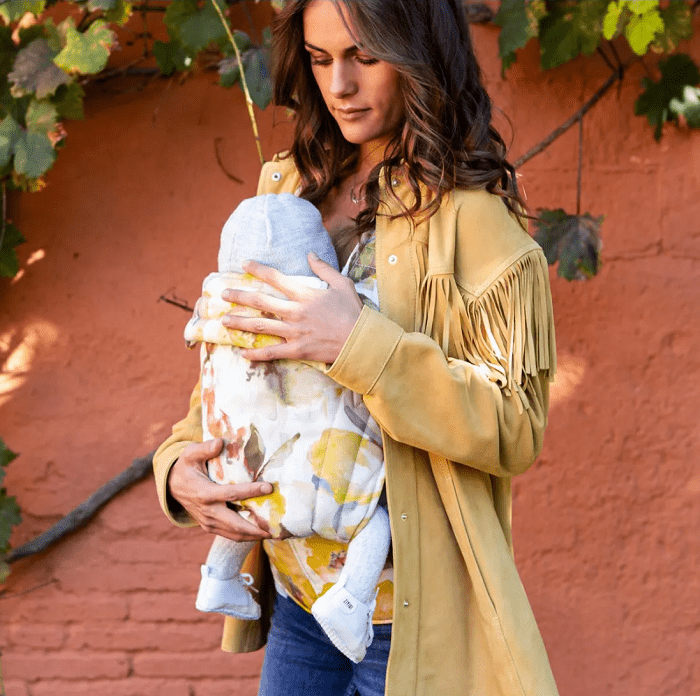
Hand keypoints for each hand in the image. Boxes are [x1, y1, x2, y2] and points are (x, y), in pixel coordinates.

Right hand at [167, 438, 272, 541]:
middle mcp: (208, 511)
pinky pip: (229, 534)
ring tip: (273, 533)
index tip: (269, 488)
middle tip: (275, 529)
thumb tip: (220, 442)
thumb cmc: (185, 467)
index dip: (251, 491)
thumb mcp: (190, 454)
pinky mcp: (210, 526)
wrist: (171, 486)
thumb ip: (204, 448)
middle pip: (235, 524)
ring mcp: (208, 522)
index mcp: (205, 493)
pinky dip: (244, 536)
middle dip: (256, 528)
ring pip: (233, 534)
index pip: (232, 493)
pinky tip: (259, 532)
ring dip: (253, 536)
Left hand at [221, 253, 363, 363]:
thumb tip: (310, 254)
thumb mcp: (343, 284)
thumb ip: (324, 268)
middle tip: (223, 294)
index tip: (243, 264)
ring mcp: (294, 332)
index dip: (257, 269)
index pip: (275, 278)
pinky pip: (271, 352)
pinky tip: (241, 353)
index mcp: (304, 294)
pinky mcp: (297, 350)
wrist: (361, 341)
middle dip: (239, 296)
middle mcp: (295, 312)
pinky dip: (255, 353)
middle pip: (260, 302)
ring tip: (224, 321)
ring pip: (260, 326)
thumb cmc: (354, 312)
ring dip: (240, 323)